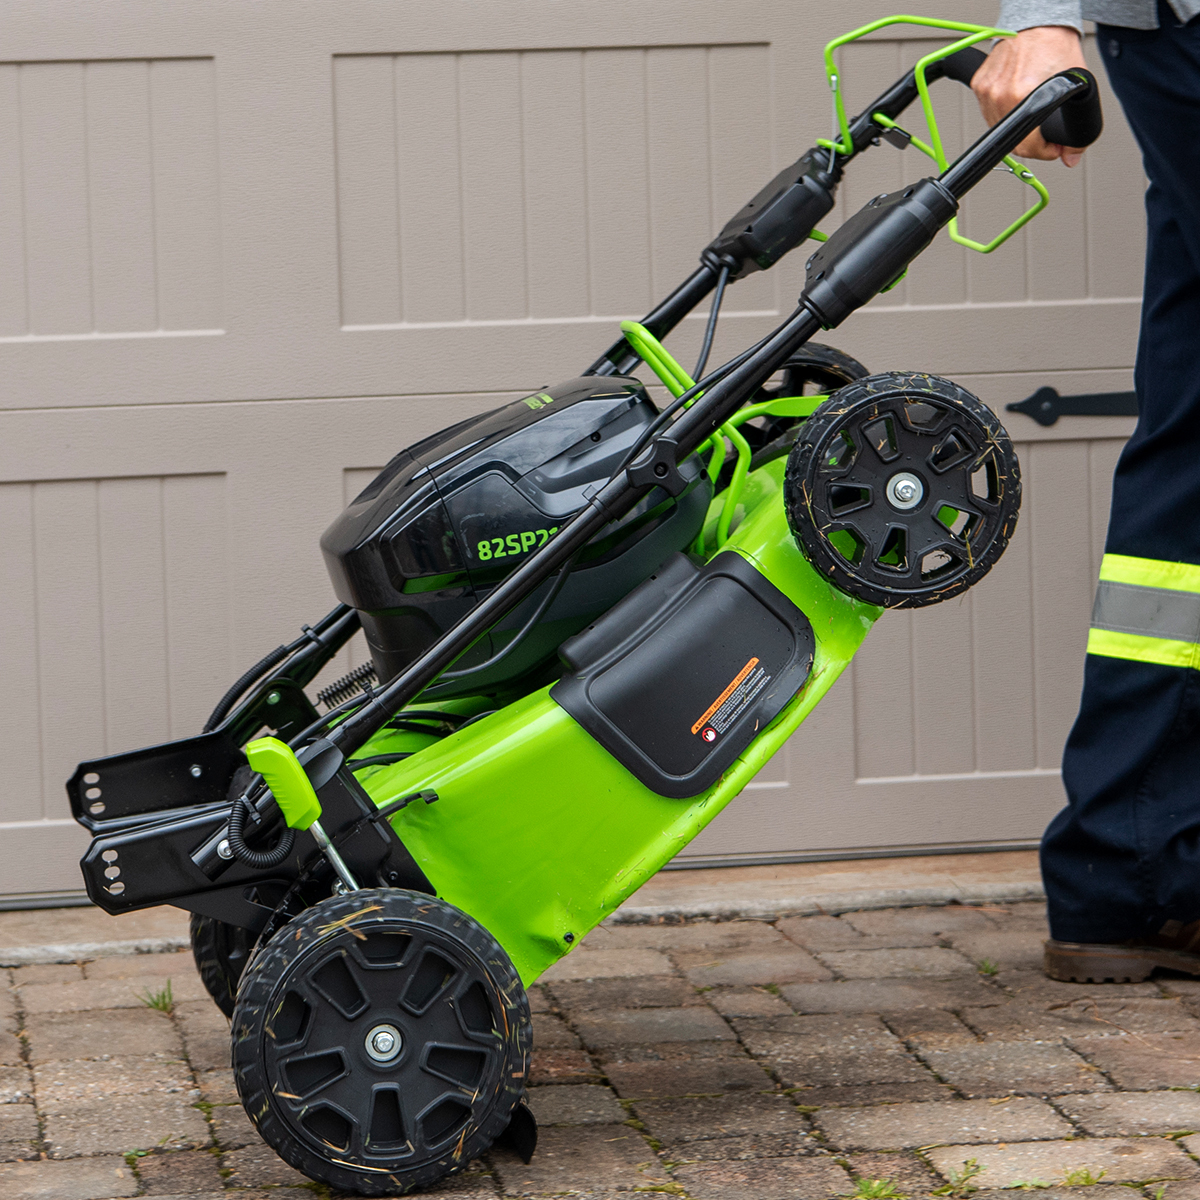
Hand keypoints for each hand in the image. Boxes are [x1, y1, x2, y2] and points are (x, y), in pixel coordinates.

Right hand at [972, 26, 1088, 165]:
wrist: (1039, 20)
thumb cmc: (1055, 44)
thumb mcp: (1075, 85)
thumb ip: (1076, 126)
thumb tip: (1071, 156)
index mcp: (1023, 94)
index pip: (1027, 146)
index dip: (1044, 152)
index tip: (1053, 149)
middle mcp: (1000, 94)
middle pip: (1012, 143)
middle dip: (1032, 144)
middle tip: (1045, 136)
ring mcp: (986, 91)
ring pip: (998, 131)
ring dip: (1016, 131)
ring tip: (1031, 116)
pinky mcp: (979, 86)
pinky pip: (989, 114)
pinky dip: (1003, 115)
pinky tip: (1016, 103)